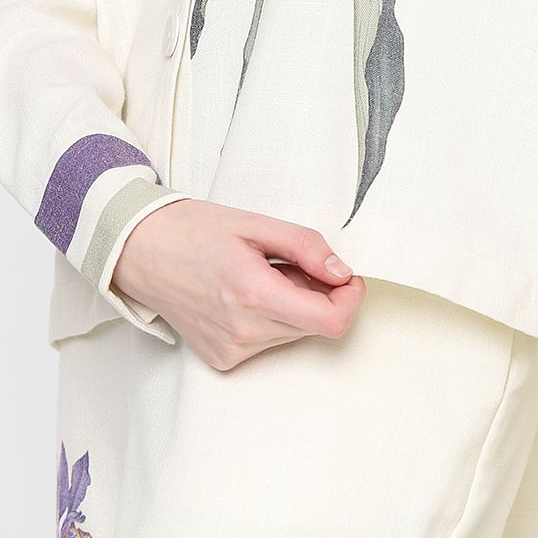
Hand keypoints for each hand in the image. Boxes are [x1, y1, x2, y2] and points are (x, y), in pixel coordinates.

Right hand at [111, 197, 366, 369]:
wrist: (140, 252)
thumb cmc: (195, 230)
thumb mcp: (257, 224)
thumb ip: (306, 247)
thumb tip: (343, 272)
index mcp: (254, 294)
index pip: (330, 321)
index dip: (350, 299)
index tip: (345, 275)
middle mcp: (243, 332)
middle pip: (315, 326)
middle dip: (319, 294)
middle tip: (292, 263)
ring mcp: (230, 351)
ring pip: (293, 334)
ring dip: (294, 305)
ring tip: (263, 274)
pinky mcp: (221, 360)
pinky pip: (268, 342)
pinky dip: (271, 318)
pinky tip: (246, 293)